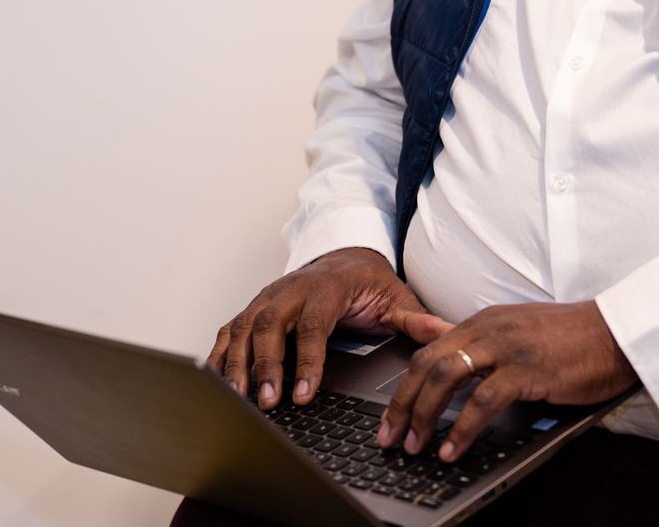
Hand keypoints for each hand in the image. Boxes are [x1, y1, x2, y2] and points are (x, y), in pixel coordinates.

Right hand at [208, 246, 428, 409]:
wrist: (345, 256)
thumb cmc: (369, 283)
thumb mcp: (397, 297)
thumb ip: (416, 319)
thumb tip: (443, 333)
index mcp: (328, 287)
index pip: (314, 324)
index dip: (307, 360)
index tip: (304, 393)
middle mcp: (292, 289)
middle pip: (270, 323)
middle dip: (265, 365)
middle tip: (268, 402)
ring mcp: (268, 297)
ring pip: (243, 326)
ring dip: (236, 363)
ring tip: (237, 399)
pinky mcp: (252, 307)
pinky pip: (228, 330)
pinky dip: (218, 355)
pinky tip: (215, 382)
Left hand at [376, 300, 637, 462]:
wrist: (615, 332)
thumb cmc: (570, 337)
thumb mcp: (515, 329)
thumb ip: (476, 336)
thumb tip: (436, 337)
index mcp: (482, 321)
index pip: (427, 350)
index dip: (403, 386)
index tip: (391, 417)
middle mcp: (488, 330)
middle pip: (427, 363)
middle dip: (402, 404)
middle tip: (390, 437)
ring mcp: (506, 348)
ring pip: (446, 376)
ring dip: (425, 415)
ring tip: (416, 446)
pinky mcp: (527, 370)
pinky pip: (483, 400)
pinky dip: (463, 428)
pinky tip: (453, 449)